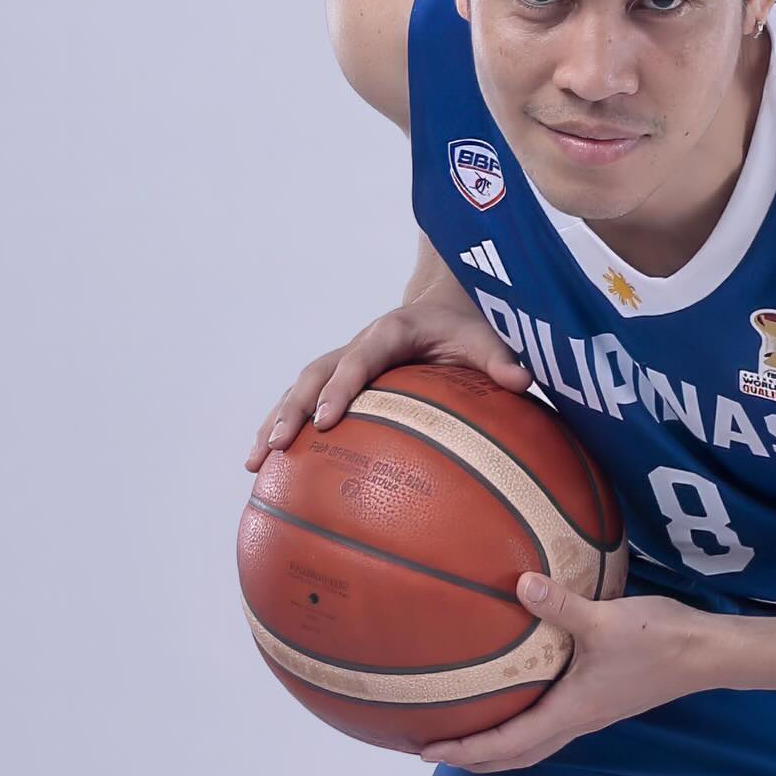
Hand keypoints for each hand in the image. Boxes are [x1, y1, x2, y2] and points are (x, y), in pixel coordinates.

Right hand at [243, 292, 531, 470]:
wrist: (443, 307)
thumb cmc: (465, 328)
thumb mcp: (486, 337)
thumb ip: (500, 358)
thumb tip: (523, 381)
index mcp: (390, 333)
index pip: (360, 359)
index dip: (341, 387)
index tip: (328, 420)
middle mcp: (358, 346)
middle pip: (315, 375)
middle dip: (293, 410)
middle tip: (277, 445)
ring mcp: (343, 363)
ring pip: (299, 390)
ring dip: (275, 422)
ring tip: (253, 463)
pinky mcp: (339, 382)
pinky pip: (304, 404)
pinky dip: (284, 429)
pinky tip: (266, 468)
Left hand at [418, 573, 709, 770]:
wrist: (706, 653)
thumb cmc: (658, 640)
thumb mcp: (604, 619)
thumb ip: (559, 605)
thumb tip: (520, 582)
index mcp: (571, 711)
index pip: (507, 742)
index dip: (466, 749)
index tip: (428, 751)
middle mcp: (578, 720)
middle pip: (518, 755)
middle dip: (476, 758)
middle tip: (437, 750)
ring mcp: (592, 713)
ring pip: (537, 743)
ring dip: (500, 746)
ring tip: (469, 734)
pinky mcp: (603, 700)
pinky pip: (553, 724)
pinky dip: (524, 726)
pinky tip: (518, 700)